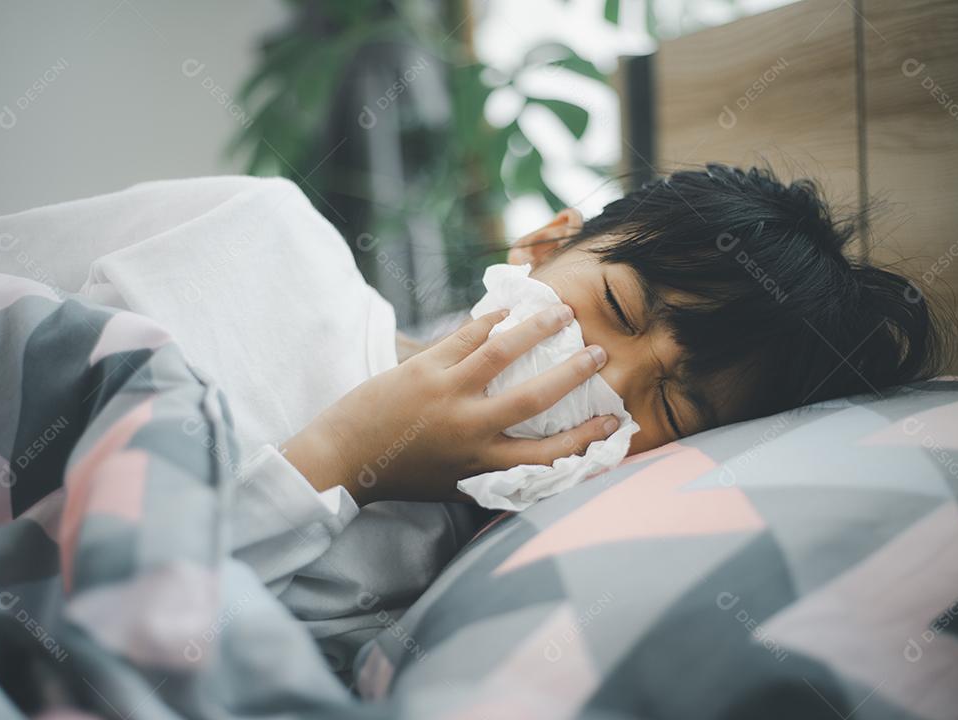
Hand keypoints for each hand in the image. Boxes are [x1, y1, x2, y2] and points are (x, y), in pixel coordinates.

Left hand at [283, 305, 616, 504]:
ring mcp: (446, 395)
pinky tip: (505, 310)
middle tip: (598, 353)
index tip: (612, 422)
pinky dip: (488, 321)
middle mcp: (470, 430)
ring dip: (536, 328)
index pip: (547, 455)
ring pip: (502, 353)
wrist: (344, 460)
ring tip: (560, 312)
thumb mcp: (453, 486)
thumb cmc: (402, 477)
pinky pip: (464, 337)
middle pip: (536, 398)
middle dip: (573, 373)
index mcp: (482, 465)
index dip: (586, 438)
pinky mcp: (422, 369)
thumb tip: (531, 462)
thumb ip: (491, 474)